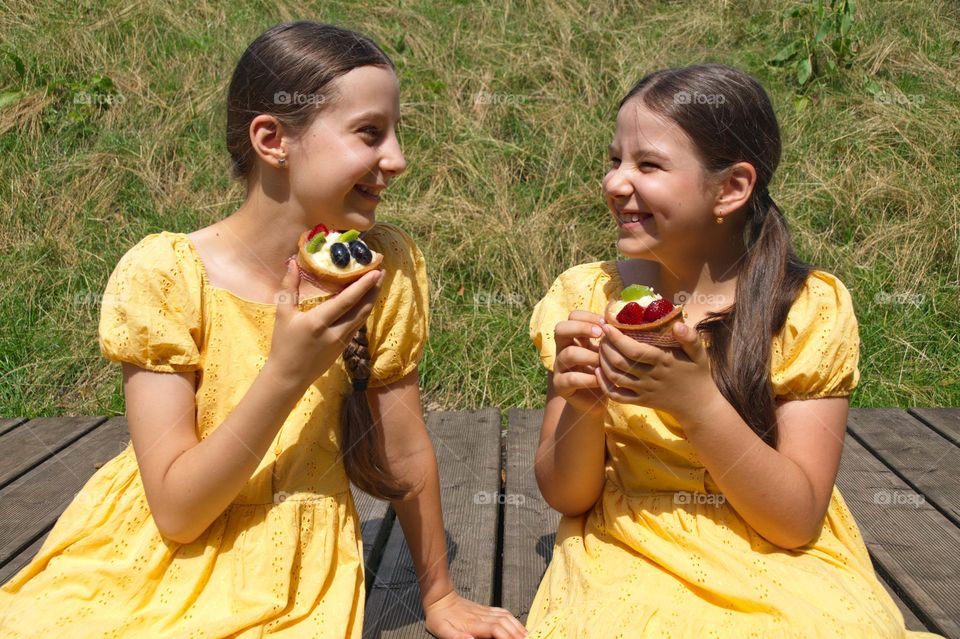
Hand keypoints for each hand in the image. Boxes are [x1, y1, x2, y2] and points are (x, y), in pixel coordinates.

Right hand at [266, 260, 383, 387]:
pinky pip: (357, 325)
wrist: (289, 377)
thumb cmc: (283, 344)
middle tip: (381, 271)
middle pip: (362, 309)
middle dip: (374, 289)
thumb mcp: (283, 314)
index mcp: (319, 322)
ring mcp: (342, 341)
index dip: (363, 286)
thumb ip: (289, 287)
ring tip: (377, 282)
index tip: (375, 271)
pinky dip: (363, 310)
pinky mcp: (344, 347)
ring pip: (362, 318)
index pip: (347, 301)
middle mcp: (335, 332)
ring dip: (372, 299)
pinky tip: (366, 300)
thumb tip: (292, 262)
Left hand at [424, 590, 526, 638]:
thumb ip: (457, 638)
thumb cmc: (439, 617)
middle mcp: (482, 617)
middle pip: (505, 624)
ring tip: (526, 635)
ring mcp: (485, 612)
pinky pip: (502, 612)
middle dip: (517, 633)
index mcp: (473, 624)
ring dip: (517, 626)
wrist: (439, 598)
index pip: (496, 629)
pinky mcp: (485, 609)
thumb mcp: (442, 631)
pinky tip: (516, 624)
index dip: (508, 636)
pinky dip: (512, 619)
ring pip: (506, 617)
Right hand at [552, 311, 606, 413]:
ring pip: (568, 353)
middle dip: (581, 328)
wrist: (595, 401)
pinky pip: (571, 378)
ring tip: (603, 362)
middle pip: (560, 328)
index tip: (605, 324)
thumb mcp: (606, 353)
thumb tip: (625, 323)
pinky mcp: (560, 385)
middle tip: (600, 334)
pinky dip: (588, 378)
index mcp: (574, 338)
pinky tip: (601, 379)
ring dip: (590, 356)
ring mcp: (559, 367)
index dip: (588, 316)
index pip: (572, 316)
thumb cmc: (604, 372)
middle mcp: (563, 349)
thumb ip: (609, 339)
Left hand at [596, 320, 717, 419]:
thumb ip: (690, 337)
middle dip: (605, 347)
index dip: (617, 338)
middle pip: (620, 363)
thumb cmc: (697, 373)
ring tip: (598, 348)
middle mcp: (651, 377)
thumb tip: (677, 325)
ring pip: (615, 378)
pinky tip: (597, 371)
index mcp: (664, 362)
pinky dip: (603, 385)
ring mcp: (644, 391)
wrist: (699, 405)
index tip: (607, 326)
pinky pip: (616, 396)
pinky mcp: (640, 401)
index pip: (634, 350)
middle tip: (601, 335)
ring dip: (602, 362)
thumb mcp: (700, 353)